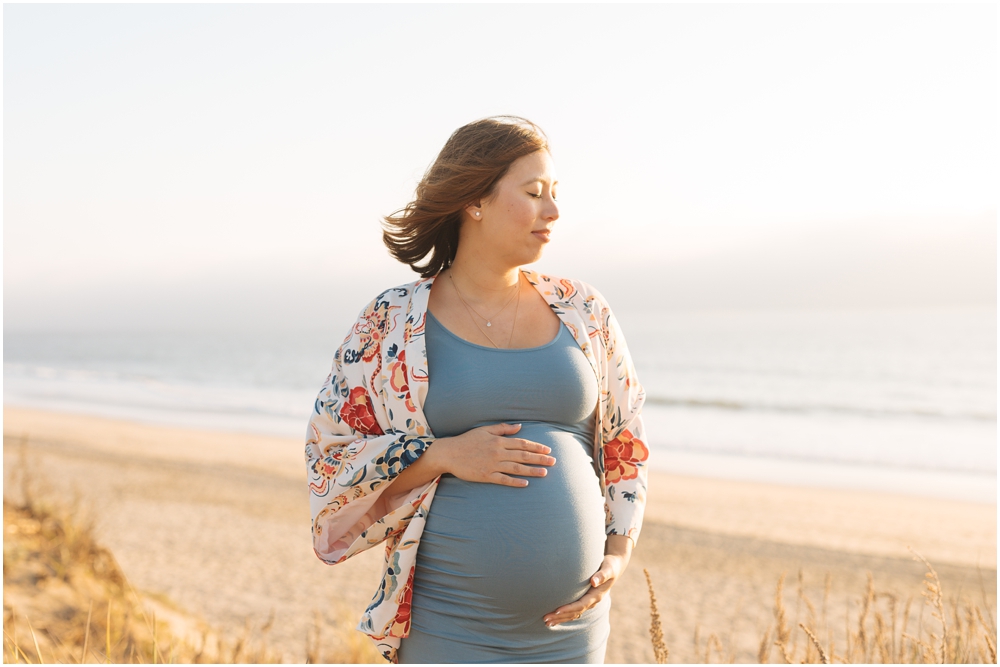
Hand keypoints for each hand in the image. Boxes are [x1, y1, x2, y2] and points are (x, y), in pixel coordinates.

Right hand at [437, 422, 555, 486]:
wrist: (449, 453)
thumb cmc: (467, 440)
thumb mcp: (484, 430)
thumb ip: (503, 428)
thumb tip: (520, 426)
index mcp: (498, 440)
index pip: (522, 443)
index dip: (536, 447)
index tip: (548, 450)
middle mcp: (497, 452)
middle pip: (523, 456)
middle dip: (540, 459)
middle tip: (553, 462)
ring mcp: (492, 464)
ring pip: (516, 468)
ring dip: (532, 471)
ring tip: (545, 473)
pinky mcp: (486, 476)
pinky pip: (503, 479)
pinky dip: (515, 481)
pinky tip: (526, 483)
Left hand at [543, 535, 632, 626]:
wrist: (614, 567)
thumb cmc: (610, 565)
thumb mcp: (608, 568)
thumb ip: (602, 575)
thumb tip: (594, 581)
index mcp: (597, 595)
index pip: (581, 605)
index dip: (569, 608)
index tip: (556, 610)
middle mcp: (592, 601)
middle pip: (574, 612)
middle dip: (560, 616)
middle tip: (545, 619)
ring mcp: (589, 602)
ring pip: (573, 614)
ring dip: (560, 619)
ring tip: (546, 622)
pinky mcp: (585, 600)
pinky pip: (574, 611)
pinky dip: (564, 615)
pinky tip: (554, 618)